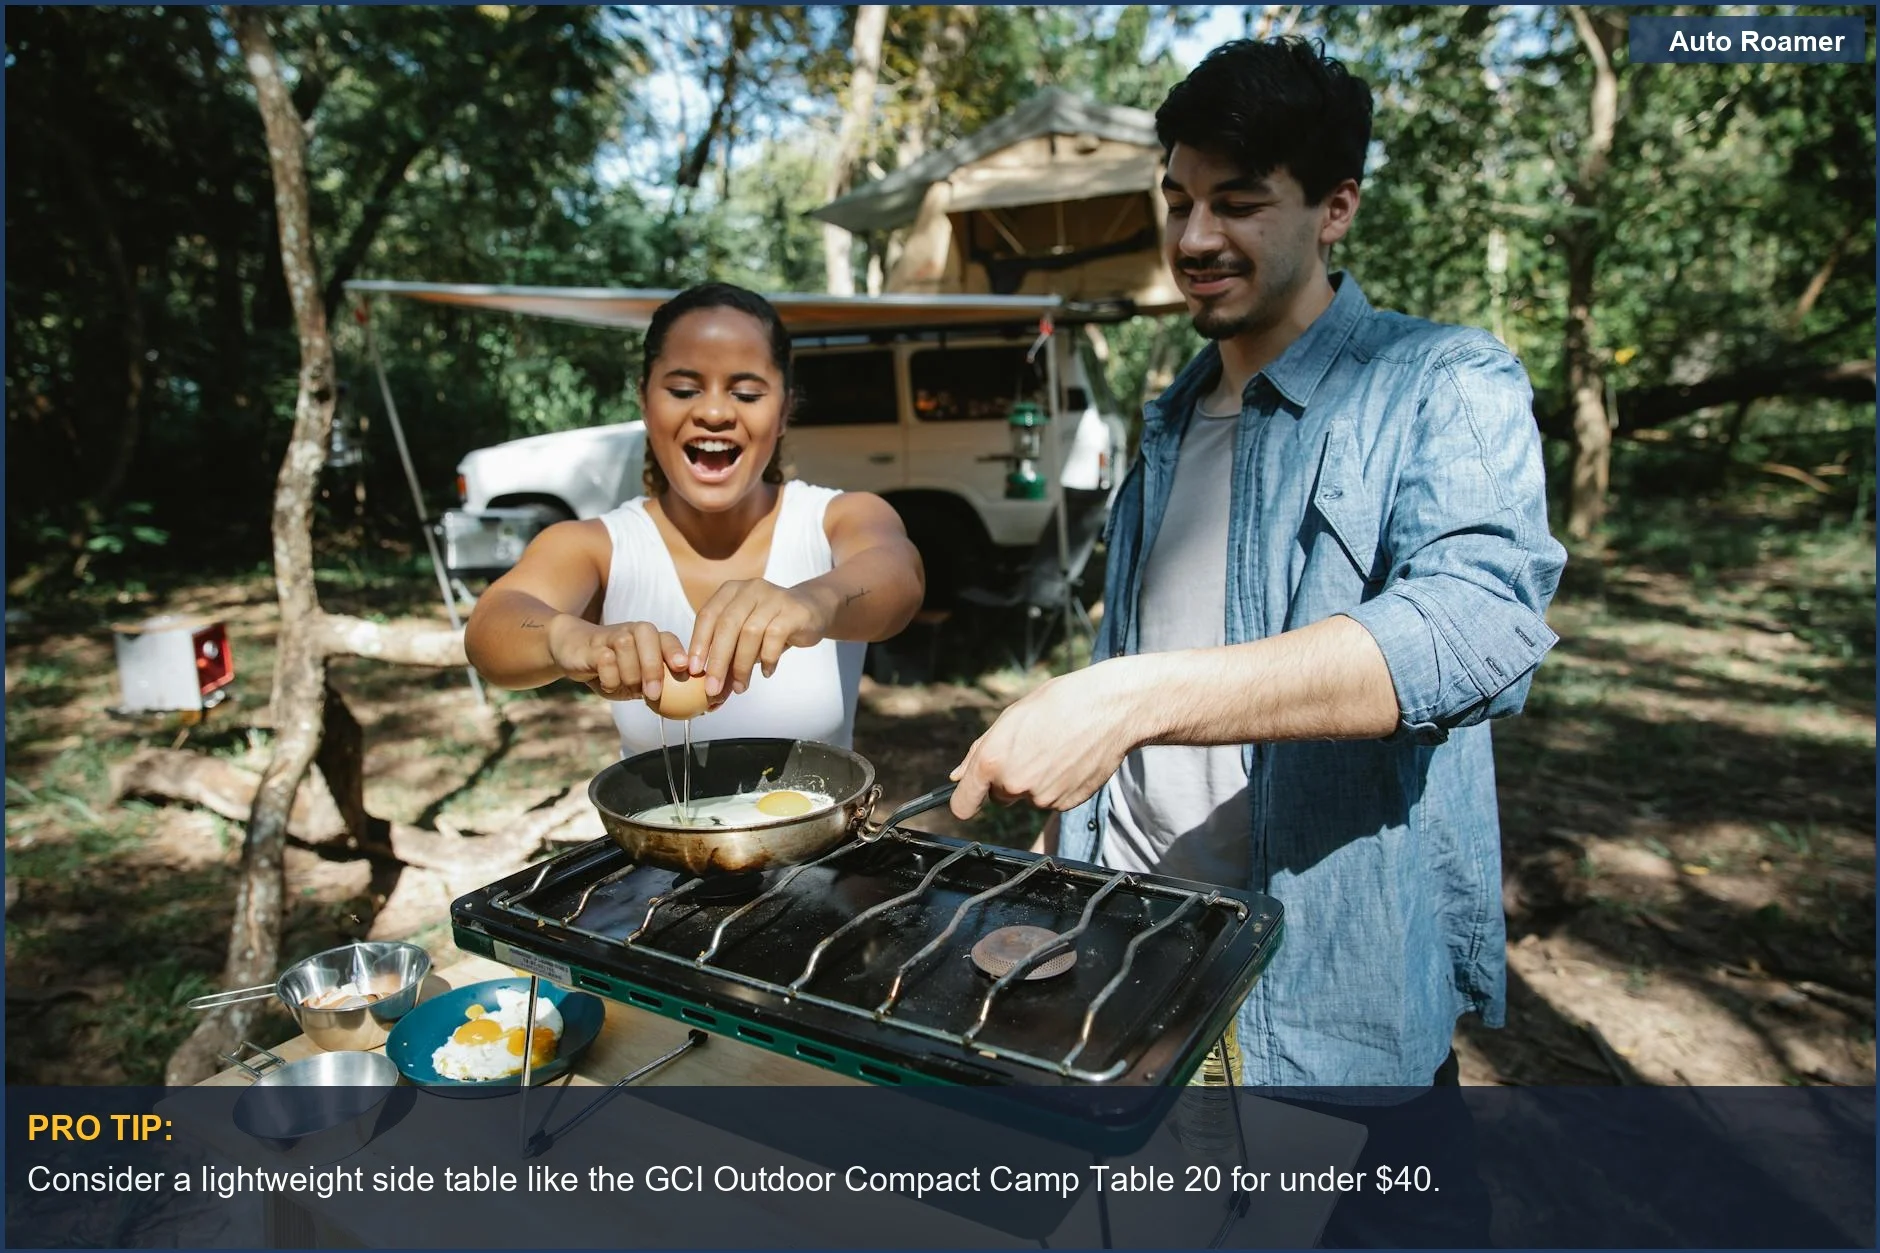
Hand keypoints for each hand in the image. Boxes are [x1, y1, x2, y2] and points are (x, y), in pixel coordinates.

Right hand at [547, 616, 688, 701]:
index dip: (676, 652)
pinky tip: (608, 684)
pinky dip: (609, 678)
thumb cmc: (612, 669)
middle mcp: (634, 632)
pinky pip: (605, 659)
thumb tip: (685, 709)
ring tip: (626, 687)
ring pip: (627, 647)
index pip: (668, 639)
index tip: (683, 669)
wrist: (573, 651)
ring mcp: (612, 636)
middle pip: (649, 638)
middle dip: (653, 668)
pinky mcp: (592, 646)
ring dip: (629, 675)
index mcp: (650, 638)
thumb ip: (657, 688)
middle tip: (654, 694)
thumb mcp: (636, 680)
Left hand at [686, 579, 837, 697]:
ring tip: (741, 687)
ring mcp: (773, 598)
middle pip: (727, 625)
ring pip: (750, 633)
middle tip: (713, 688)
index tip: (694, 670)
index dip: (698, 643)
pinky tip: (767, 672)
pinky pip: (775, 637)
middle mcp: (750, 589)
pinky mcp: (792, 611)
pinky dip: (768, 659)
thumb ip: (728, 656)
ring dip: (743, 665)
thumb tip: (713, 690)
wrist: (812, 610)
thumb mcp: (745, 635)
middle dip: (718, 660)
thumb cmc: (770, 625)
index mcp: (730, 591)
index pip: (707, 616)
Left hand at [948, 664, 1142, 819]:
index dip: (966, 799)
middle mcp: (1013, 785)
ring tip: (1056, 749)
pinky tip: (1070, 760)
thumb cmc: (1058, 703)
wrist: (1108, 709)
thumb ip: (979, 752)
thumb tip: (958, 776)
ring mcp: (1041, 798)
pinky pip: (1052, 800)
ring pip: (1028, 797)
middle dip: (1007, 779)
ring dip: (1036, 780)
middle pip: (999, 796)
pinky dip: (1058, 785)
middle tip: (1031, 749)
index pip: (962, 804)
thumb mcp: (1010, 718)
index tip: (972, 795)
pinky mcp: (1065, 804)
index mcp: (992, 761)